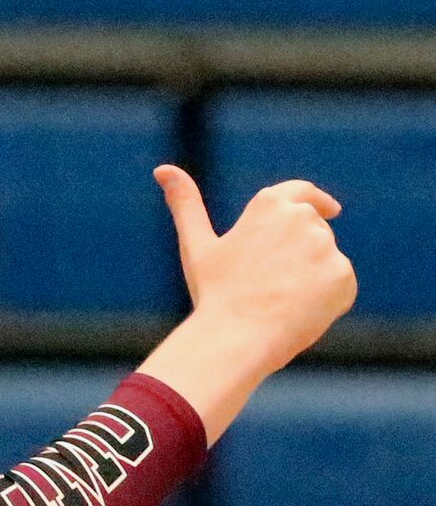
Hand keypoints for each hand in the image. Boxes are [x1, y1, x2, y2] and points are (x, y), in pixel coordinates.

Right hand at [156, 164, 356, 374]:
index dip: (318, 199)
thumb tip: (162, 169)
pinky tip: (302, 312)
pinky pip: (341, 284)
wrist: (238, 337)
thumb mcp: (197, 243)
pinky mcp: (343, 275)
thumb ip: (185, 203)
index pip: (303, 192)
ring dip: (315, 275)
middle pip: (315, 232)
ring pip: (328, 260)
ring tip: (283, 300)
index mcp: (269, 203)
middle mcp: (301, 217)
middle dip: (305, 252)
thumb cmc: (215, 292)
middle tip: (278, 283)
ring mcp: (325, 246)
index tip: (332, 209)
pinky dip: (329, 298)